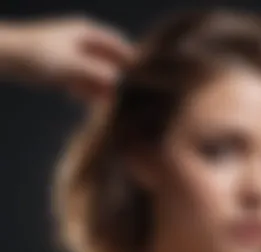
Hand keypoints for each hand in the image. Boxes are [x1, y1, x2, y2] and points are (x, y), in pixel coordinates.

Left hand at [0, 16, 134, 97]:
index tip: (141, 79)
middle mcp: (84, 43)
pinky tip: (79, 98)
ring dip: (99, 87)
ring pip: (95, 73)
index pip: (119, 45)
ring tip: (103, 102)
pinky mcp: (65, 67)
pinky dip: (84, 89)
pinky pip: (82, 79)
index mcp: (89, 33)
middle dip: (115, 79)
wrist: (9, 57)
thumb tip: (119, 82)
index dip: (131, 60)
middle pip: (109, 61)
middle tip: (122, 97)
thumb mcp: (72, 65)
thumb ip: (96, 73)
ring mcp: (74, 55)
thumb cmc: (40, 54)